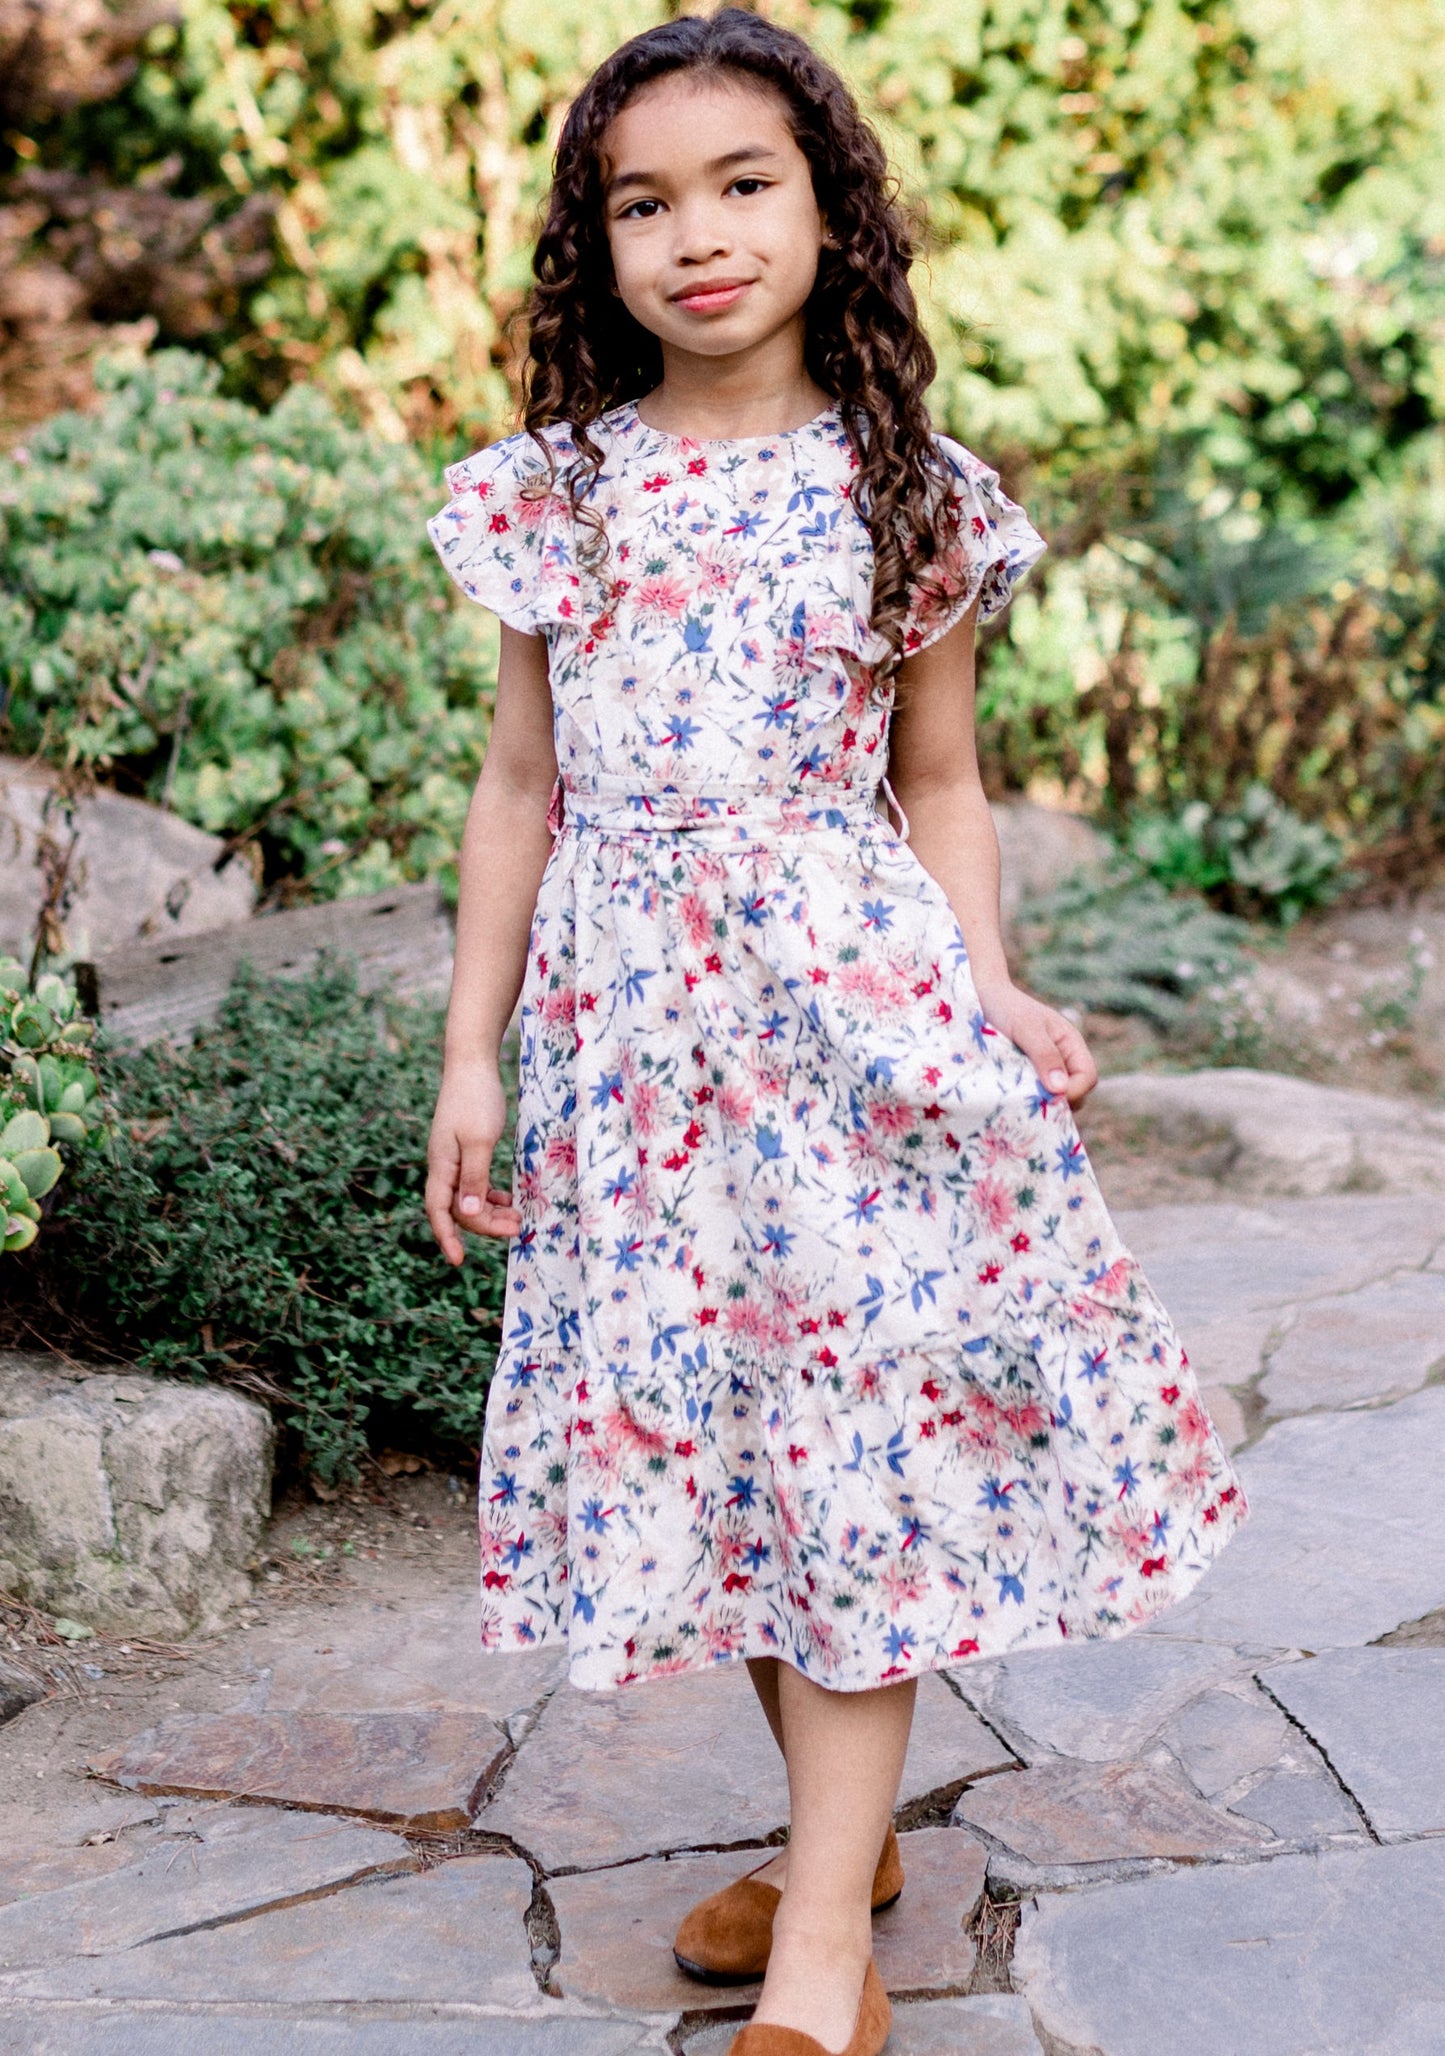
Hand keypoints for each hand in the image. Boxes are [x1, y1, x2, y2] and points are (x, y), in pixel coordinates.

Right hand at [425, 1059, 520, 1263]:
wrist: (472, 1064)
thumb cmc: (476, 1100)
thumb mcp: (480, 1141)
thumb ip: (474, 1178)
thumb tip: (466, 1214)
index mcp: (441, 1165)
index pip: (438, 1210)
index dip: (447, 1237)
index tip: (459, 1260)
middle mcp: (443, 1165)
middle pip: (457, 1208)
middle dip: (484, 1224)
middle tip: (516, 1229)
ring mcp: (453, 1158)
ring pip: (467, 1197)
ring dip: (490, 1211)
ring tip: (518, 1218)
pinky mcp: (465, 1150)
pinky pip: (474, 1183)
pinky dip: (489, 1194)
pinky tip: (508, 1198)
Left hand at [973, 978, 1098, 1107]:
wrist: (980, 997)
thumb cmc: (1006, 1007)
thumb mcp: (1026, 1027)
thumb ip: (1044, 1054)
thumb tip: (1061, 1090)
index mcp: (1071, 1044)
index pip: (1088, 1077)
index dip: (1075, 1092)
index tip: (1049, 1098)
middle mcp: (1062, 1059)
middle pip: (1075, 1093)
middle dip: (1057, 1101)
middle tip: (1031, 1104)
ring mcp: (1043, 1070)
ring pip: (1053, 1098)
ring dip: (1039, 1102)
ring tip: (1017, 1100)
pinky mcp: (1024, 1077)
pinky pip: (1033, 1096)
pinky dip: (1025, 1101)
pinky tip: (1009, 1098)